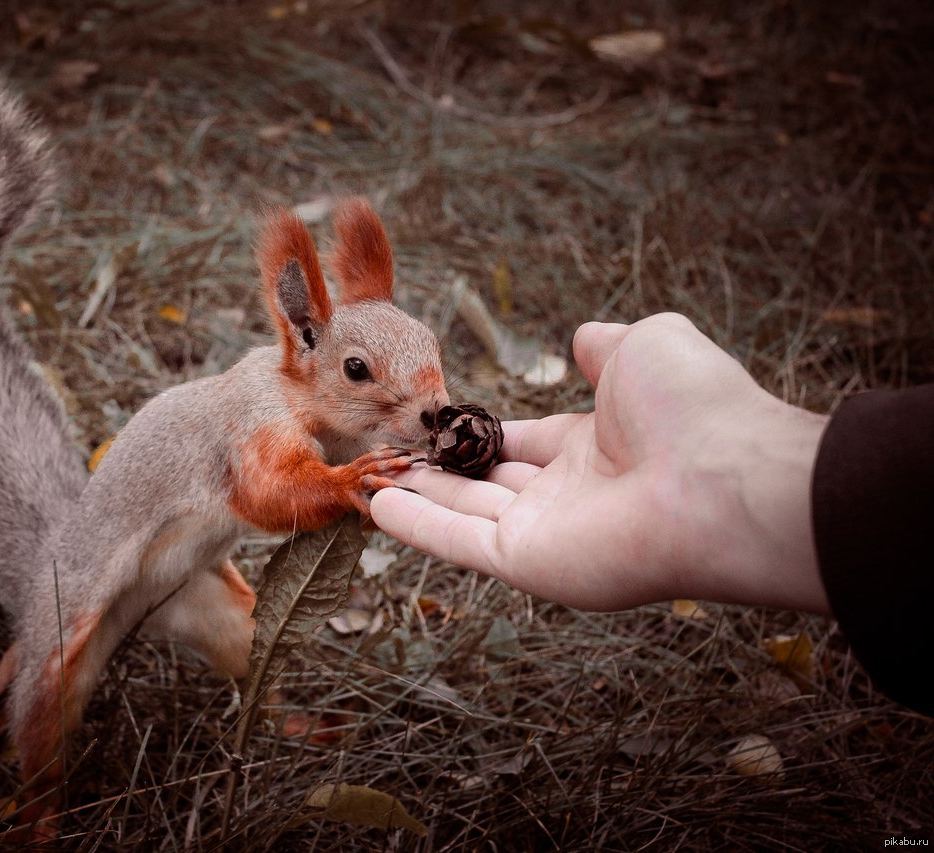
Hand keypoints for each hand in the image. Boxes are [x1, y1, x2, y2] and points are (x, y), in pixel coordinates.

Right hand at [370, 313, 830, 612]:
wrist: (719, 479)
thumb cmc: (691, 408)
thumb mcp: (644, 347)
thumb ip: (605, 345)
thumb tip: (584, 336)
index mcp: (596, 446)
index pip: (525, 442)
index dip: (483, 432)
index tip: (444, 421)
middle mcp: (568, 494)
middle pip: (490, 482)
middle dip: (445, 470)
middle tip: (398, 452)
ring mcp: (546, 532)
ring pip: (466, 514)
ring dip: (420, 497)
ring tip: (373, 476)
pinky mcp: (527, 562)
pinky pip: (459, 543)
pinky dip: (416, 527)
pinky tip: (378, 506)